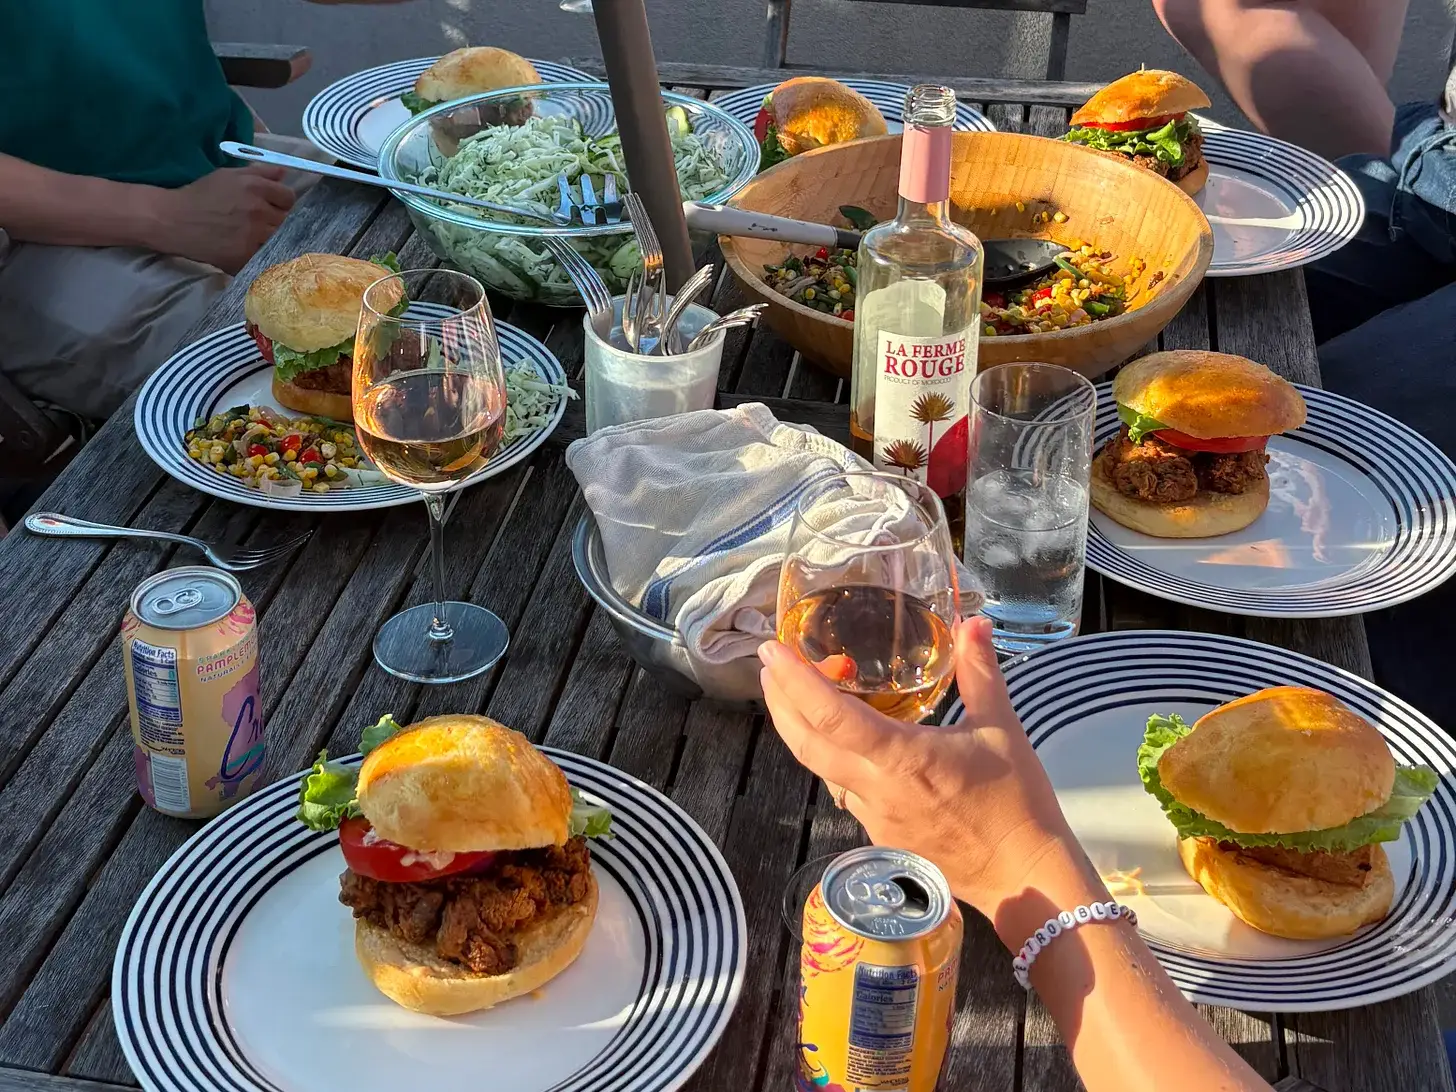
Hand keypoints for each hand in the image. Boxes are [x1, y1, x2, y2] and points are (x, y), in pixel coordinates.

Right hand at [145, 166, 294, 272]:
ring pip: (279, 239)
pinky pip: (266, 257)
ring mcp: (253, 235)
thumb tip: (285, 173)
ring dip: (270, 239)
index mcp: (255, 187)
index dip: (282, 203)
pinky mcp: (245, 256)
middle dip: (277, 221)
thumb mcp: (228, 176)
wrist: (173, 221)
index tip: (271, 207)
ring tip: (254, 238)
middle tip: (260, 224)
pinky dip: (262, 255)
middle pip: (287, 220)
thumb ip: (259, 172)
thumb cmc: (201, 195)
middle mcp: (258, 210)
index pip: (289, 198)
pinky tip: (249, 250)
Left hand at [758, 616, 1075, 915]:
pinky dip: (834, 761)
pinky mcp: (880, 836)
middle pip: (806, 744)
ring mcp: (873, 817)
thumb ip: (980, 671)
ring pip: (821, 769)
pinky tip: (847, 745)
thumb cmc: (1017, 802)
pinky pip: (844, 792)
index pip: (831, 715)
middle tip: (771, 666)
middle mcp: (876, 788)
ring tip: (800, 697)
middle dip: (780, 701)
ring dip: (803, 732)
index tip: (772, 651)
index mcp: (902, 757)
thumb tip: (973, 622)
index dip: (795, 681)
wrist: (1022, 875)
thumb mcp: (1002, 727)